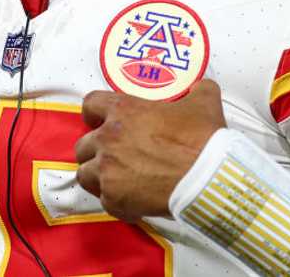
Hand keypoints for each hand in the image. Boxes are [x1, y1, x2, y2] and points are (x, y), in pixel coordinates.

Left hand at [74, 79, 226, 221]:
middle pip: (82, 145)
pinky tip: (135, 199)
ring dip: (99, 176)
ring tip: (119, 180)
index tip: (101, 121)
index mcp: (123, 111)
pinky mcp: (114, 199)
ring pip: (85, 174)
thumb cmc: (202, 137)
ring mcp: (107, 171)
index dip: (94, 113)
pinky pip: (105, 201)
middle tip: (116, 155)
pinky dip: (117, 200)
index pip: (90, 104)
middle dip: (96, 150)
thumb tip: (201, 88)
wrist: (207, 177)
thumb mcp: (204, 101)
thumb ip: (198, 90)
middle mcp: (108, 139)